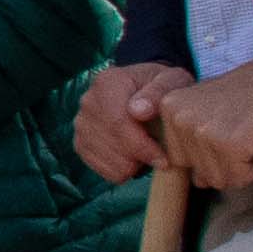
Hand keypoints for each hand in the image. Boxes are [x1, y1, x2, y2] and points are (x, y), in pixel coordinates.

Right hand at [73, 61, 193, 183]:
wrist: (149, 93)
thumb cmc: (164, 88)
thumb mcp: (171, 81)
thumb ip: (158, 92)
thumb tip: (138, 111)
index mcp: (107, 82)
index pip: (117, 122)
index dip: (141, 146)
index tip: (163, 160)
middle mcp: (88, 101)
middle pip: (110, 142)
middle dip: (138, 157)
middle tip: (162, 160)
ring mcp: (81, 123)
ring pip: (105, 158)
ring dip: (131, 164)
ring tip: (148, 154)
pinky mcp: (80, 142)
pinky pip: (98, 167)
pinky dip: (120, 170)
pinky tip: (135, 160)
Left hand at [154, 52, 252, 194]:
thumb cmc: (248, 95)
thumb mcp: (206, 108)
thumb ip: (193, 141)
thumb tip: (198, 181)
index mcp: (169, 108)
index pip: (178, 160)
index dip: (208, 154)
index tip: (226, 131)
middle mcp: (179, 119)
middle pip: (197, 173)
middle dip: (225, 163)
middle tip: (242, 134)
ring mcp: (203, 132)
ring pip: (218, 179)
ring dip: (241, 166)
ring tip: (250, 136)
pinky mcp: (229, 145)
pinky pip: (239, 178)